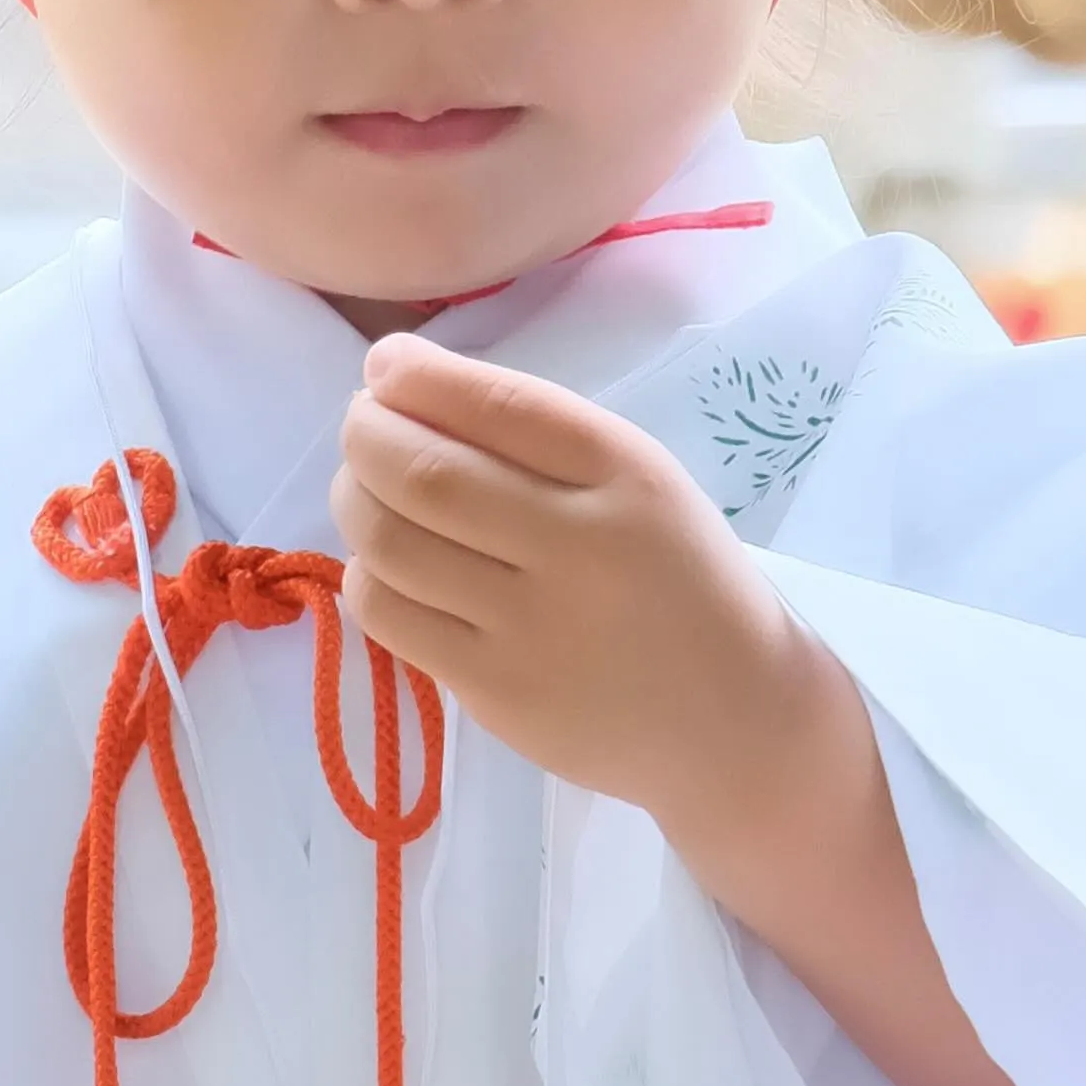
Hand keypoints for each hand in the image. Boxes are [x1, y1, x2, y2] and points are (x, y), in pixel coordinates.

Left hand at [333, 338, 817, 845]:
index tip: (386, 367)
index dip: (416, 378)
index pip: (495, 406)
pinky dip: (370, 575)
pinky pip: (390, 617)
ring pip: (389, 544)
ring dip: (354, 501)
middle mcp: (578, 547)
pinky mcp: (496, 693)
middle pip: (421, 473)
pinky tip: (393, 566)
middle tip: (362, 427)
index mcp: (625, 477)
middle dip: (365, 434)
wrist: (732, 719)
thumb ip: (539, 436)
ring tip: (367, 492)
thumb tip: (398, 382)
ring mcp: (533, 629)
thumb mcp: (641, 484)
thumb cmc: (677, 581)